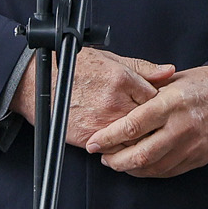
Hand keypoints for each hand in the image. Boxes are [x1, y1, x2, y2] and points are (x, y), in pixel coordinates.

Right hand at [13, 48, 174, 147]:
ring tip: (139, 134)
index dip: (159, 103)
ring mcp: (103, 122)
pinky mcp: (91, 137)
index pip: (157, 97)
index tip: (157, 105)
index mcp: (122, 79)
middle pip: (149, 121)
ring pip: (135, 139)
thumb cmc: (72, 67)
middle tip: (154, 123)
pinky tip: (120, 141)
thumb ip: (142, 68)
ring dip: (139, 138)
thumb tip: (168, 71)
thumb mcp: (110, 58)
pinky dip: (121, 148)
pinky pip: (116, 150)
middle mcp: (115, 102)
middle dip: (153, 123)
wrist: (39, 84)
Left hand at [85, 65, 207, 178]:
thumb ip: (147, 91)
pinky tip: (138, 166)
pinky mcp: (198, 159)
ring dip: (129, 168)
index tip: (94, 141)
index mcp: (171, 104)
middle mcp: (180, 127)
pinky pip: (167, 171)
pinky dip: (148, 171)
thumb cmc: (206, 85)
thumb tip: (120, 99)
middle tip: (103, 156)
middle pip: (140, 154)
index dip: (109, 137)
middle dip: (115, 160)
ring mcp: (190, 146)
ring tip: (117, 162)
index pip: (133, 125)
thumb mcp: (174, 79)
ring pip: (152, 167)